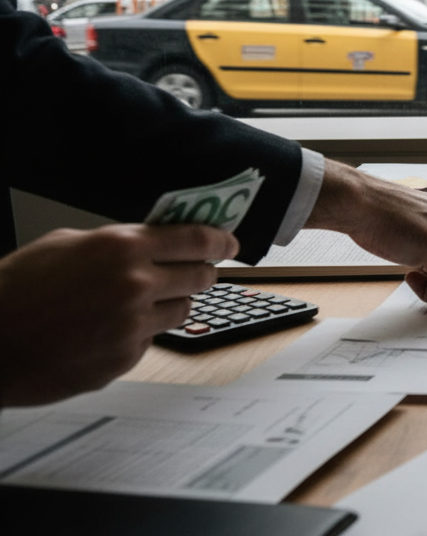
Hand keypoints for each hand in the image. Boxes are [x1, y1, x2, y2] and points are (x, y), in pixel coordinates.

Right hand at [0, 224, 236, 406]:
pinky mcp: (125, 359)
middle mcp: (135, 285)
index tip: (232, 243)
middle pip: (201, 277)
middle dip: (202, 273)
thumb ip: (116, 242)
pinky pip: (149, 341)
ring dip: (169, 304)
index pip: (196, 240)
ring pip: (180, 311)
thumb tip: (154, 240)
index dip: (222, 240)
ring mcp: (133, 326)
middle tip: (197, 271)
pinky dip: (136, 334)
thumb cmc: (15, 290)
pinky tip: (104, 330)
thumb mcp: (65, 244)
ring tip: (136, 303)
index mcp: (122, 248)